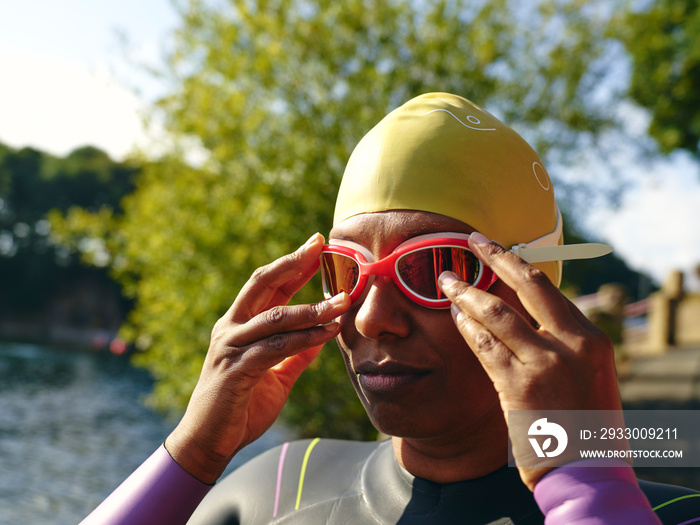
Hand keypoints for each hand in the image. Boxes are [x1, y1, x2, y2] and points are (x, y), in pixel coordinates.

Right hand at [165, 233, 349, 483]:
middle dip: (294, 263)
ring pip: (275, 316)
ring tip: (343, 300)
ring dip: (312, 308)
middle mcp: (231, 328)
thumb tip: (323, 334)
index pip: (268, 285)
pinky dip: (305, 338)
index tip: (316, 245)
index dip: (292, 264)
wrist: (208, 443)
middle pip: (263, 284)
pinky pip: (276, 347)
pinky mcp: (236, 369)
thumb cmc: (239, 407)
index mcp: (239, 325)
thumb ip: (296, 353)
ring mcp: (231, 346)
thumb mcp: (275, 374)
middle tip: (320, 246)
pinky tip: (328, 332)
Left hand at [438, 232, 621, 488]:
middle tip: (473, 240)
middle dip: (496, 257)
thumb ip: (562, 345)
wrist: (587, 472)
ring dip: (468, 293)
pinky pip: (484, 345)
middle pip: (527, 285)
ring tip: (447, 281)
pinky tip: (454, 316)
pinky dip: (467, 327)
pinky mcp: (518, 386)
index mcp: (591, 339)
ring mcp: (545, 363)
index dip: (518, 267)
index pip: (548, 291)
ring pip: (497, 313)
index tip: (500, 252)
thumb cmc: (586, 425)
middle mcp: (571, 344)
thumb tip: (526, 316)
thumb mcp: (587, 377)